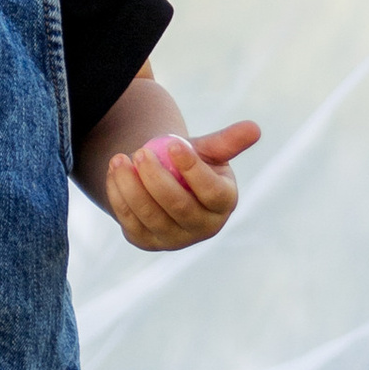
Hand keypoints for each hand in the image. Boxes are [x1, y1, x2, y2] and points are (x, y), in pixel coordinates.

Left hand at [103, 120, 259, 253]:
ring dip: (131, 186)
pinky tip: (114, 172)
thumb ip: (227, 142)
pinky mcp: (146, 241)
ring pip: (150, 215)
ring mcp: (173, 239)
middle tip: (141, 152)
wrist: (163, 179)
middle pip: (179, 207)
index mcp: (223, 204)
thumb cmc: (190, 161)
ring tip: (119, 158)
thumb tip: (255, 128)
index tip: (175, 144)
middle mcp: (202, 228)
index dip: (194, 169)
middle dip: (157, 179)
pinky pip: (129, 219)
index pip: (211, 192)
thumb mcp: (207, 150)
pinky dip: (118, 195)